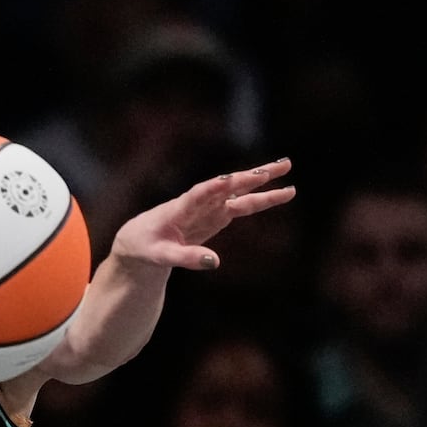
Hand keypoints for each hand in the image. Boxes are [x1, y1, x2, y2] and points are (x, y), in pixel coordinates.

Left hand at [112, 157, 294, 270]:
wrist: (139, 242)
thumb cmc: (145, 247)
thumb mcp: (161, 256)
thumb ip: (186, 258)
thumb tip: (215, 262)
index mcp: (179, 209)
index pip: (199, 195)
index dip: (214, 188)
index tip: (231, 179)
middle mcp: (197, 203)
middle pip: (228, 186)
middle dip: (253, 176)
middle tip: (283, 164)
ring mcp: (208, 208)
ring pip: (239, 194)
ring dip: (263, 184)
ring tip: (288, 170)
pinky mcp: (214, 216)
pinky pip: (240, 206)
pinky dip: (258, 200)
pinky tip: (278, 192)